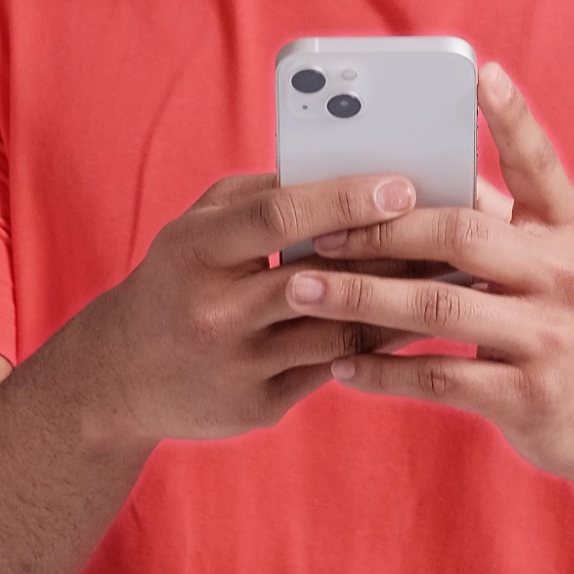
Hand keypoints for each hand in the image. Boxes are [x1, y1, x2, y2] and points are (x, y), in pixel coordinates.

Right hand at [48, 169, 423, 450]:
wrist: (119, 377)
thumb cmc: (176, 278)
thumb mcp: (198, 225)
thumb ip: (263, 194)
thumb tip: (345, 168)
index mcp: (195, 250)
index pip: (280, 215)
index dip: (346, 199)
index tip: (404, 186)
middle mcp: (214, 310)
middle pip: (320, 277)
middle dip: (392, 253)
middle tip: (454, 231)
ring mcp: (237, 365)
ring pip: (338, 330)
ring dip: (401, 302)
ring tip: (451, 277)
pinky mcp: (259, 406)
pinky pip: (335, 369)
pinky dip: (380, 343)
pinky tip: (418, 322)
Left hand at [304, 62, 573, 484]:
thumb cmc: (554, 320)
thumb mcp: (544, 260)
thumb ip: (493, 215)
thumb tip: (412, 166)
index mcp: (568, 229)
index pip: (541, 162)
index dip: (513, 117)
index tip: (481, 73)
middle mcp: (565, 274)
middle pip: (463, 234)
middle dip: (383, 229)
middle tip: (322, 232)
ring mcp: (549, 337)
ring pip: (439, 307)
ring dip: (361, 298)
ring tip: (302, 291)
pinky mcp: (526, 395)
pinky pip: (438, 377)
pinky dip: (382, 370)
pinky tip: (339, 364)